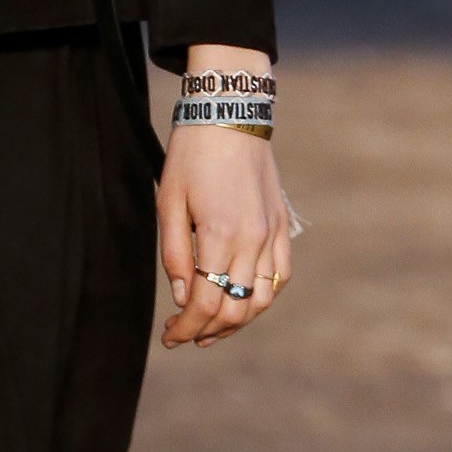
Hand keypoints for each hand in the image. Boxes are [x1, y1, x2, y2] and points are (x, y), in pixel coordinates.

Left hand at [158, 56, 294, 346]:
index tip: (169, 337)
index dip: (185, 328)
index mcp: (219, 235)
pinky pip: (279, 277)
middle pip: (234, 309)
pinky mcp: (282, 226)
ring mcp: (272, 234)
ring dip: (236, 323)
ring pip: (260, 301)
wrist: (230, 114)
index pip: (205, 303)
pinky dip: (261, 299)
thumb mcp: (169, 201)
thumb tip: (182, 298)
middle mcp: (252, 240)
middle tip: (183, 335)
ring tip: (211, 329)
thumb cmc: (191, 155)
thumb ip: (174, 254)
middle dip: (206, 331)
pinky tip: (241, 303)